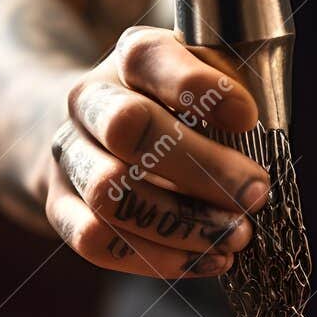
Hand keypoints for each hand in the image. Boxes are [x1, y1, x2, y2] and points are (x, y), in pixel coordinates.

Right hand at [47, 26, 270, 276]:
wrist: (96, 129)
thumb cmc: (177, 106)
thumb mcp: (207, 76)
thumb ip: (230, 90)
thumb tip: (251, 127)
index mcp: (130, 58)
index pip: (149, 59)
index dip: (197, 87)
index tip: (247, 118)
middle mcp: (90, 101)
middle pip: (127, 128)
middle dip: (201, 168)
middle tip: (256, 193)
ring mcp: (70, 154)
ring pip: (109, 193)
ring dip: (182, 224)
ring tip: (236, 236)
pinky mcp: (61, 204)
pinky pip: (96, 239)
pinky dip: (157, 258)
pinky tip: (207, 259)